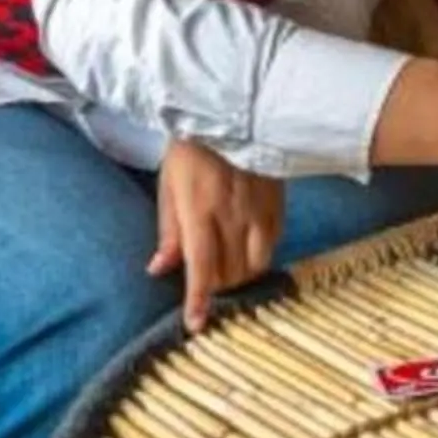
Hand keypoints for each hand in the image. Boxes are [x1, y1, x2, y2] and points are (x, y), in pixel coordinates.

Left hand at [148, 139, 284, 331]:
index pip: (202, 266)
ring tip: (226, 267)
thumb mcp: (168, 186)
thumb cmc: (191, 150)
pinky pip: (273, 245)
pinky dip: (258, 256)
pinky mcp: (278, 204)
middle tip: (204, 280)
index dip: (199, 300)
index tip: (196, 324)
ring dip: (239, 275)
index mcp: (200, 208)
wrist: (229, 112)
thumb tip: (159, 269)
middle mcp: (233, 213)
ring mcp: (259, 209)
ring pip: (255, 265)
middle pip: (230, 273)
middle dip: (216, 286)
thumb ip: (167, 231)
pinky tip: (247, 248)